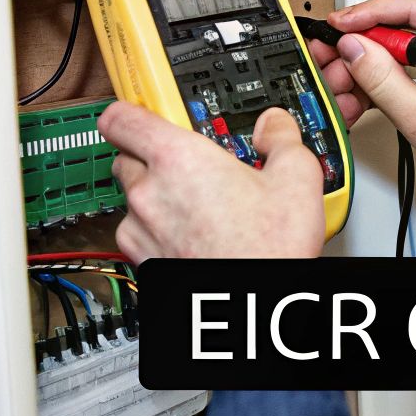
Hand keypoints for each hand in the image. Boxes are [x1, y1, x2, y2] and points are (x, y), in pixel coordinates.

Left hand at [97, 102, 325, 262]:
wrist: (256, 305)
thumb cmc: (269, 251)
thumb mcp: (296, 178)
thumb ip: (282, 138)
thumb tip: (275, 125)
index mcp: (177, 159)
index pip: (120, 117)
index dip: (130, 110)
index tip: (147, 111)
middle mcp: (148, 193)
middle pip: (124, 156)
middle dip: (150, 155)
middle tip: (188, 162)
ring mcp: (141, 231)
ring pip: (130, 199)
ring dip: (153, 196)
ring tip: (195, 204)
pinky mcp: (143, 263)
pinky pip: (137, 235)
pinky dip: (156, 231)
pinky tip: (190, 234)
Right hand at [306, 0, 415, 200]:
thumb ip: (382, 79)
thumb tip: (354, 48)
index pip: (411, 6)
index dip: (368, 13)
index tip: (340, 24)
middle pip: (406, 14)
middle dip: (367, 32)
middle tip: (338, 46)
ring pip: (406, 32)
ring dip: (376, 50)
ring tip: (349, 70)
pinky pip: (415, 49)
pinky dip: (390, 63)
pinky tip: (369, 79)